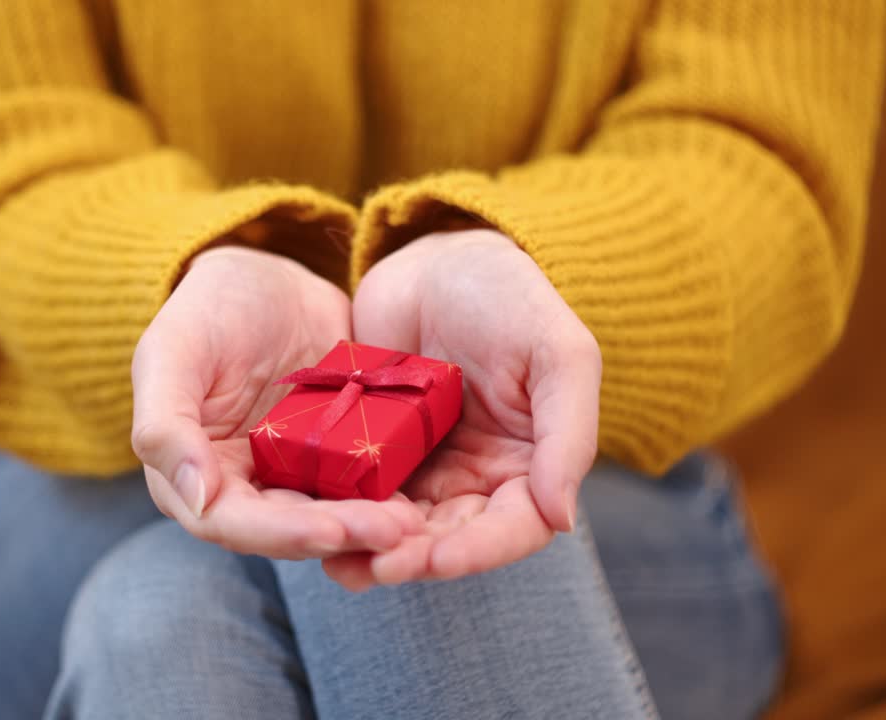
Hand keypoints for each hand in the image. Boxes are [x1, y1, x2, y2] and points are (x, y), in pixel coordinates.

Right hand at [131, 245, 424, 559]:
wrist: (267, 280)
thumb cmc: (206, 310)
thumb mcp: (172, 352)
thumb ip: (165, 425)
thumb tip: (194, 498)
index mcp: (192, 476)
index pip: (232, 523)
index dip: (282, 534)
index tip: (333, 532)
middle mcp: (245, 488)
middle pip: (291, 530)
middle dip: (343, 535)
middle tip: (398, 533)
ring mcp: (294, 475)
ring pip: (332, 516)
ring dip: (371, 526)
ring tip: (415, 526)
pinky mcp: (337, 457)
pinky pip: (363, 484)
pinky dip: (390, 495)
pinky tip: (425, 501)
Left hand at [325, 229, 600, 587]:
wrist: (435, 259)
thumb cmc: (507, 296)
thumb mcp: (556, 353)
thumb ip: (568, 433)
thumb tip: (561, 518)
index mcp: (530, 463)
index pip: (516, 527)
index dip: (478, 551)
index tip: (436, 558)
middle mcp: (477, 478)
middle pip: (452, 539)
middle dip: (417, 558)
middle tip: (376, 566)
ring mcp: (423, 467)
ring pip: (402, 529)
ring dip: (373, 552)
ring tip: (339, 564)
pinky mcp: (373, 453)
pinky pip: (358, 494)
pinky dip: (342, 515)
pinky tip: (317, 524)